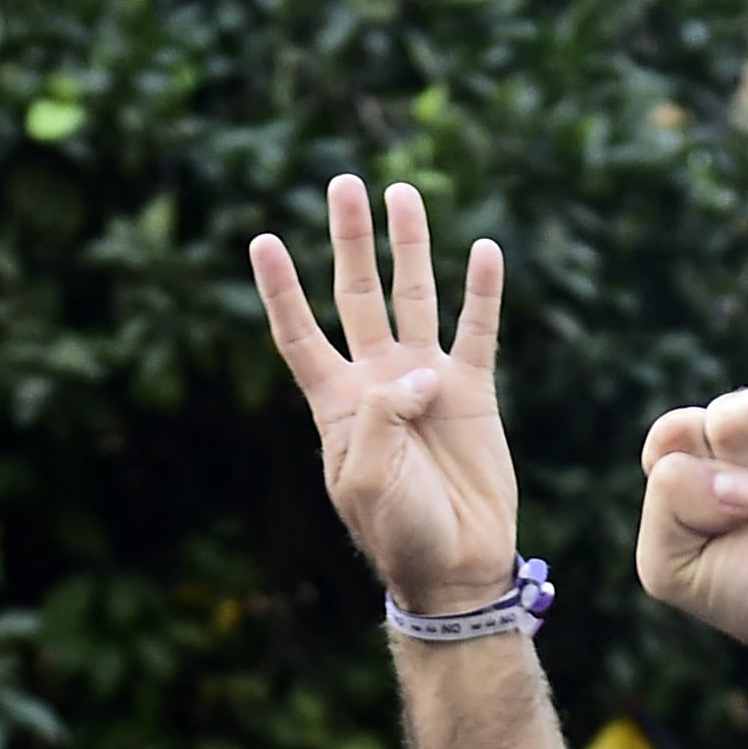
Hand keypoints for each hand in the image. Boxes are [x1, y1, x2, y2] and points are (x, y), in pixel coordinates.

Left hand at [252, 176, 518, 615]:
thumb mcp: (365, 478)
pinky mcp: (473, 392)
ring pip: (414, 295)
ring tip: (403, 192)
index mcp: (339, 402)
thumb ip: (382, 415)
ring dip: (410, 246)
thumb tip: (419, 370)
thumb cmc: (399, 531)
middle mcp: (379, 380)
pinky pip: (477, 330)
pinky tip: (485, 250)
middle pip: (358, 293)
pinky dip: (482, 291)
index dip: (281, 287)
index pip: (301, 332)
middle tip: (344, 183)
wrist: (455, 565)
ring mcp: (427, 381)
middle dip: (351, 239)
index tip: (263, 240)